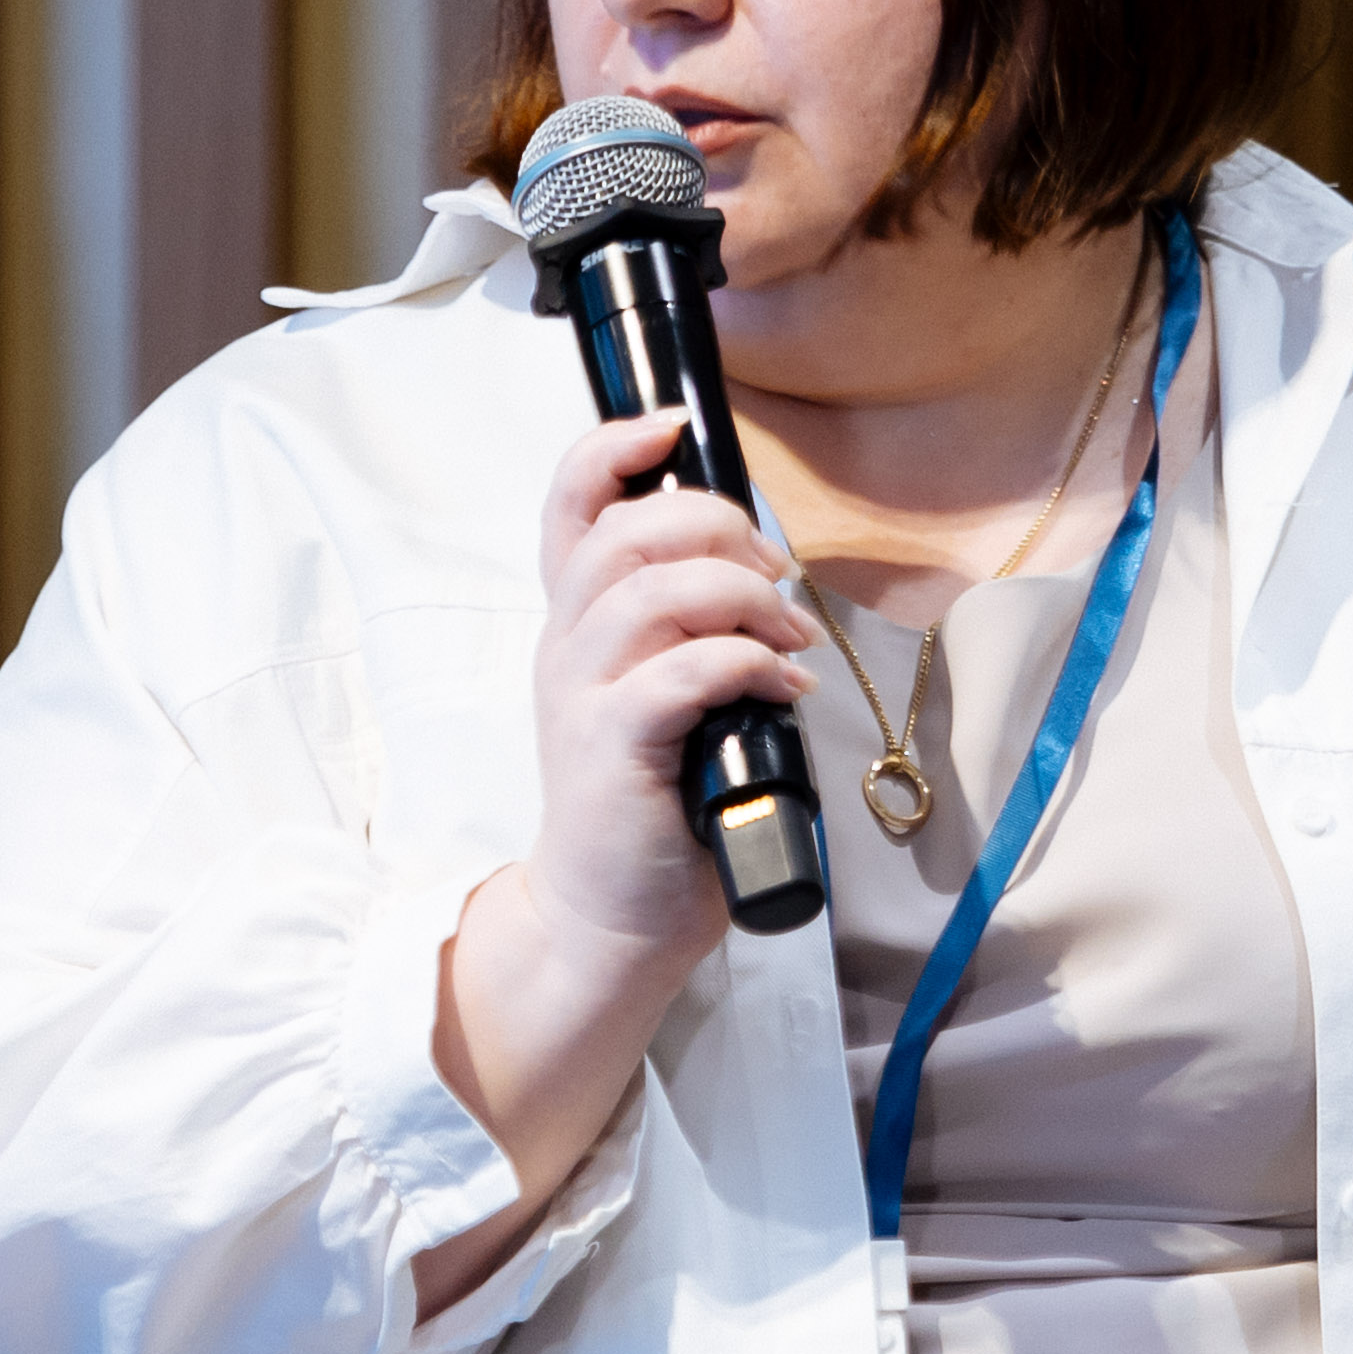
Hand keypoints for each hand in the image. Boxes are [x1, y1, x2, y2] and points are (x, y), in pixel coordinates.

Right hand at [416, 412, 816, 1309]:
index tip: (671, 430)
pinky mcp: (612, 753)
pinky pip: (681, 673)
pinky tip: (784, 684)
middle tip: (774, 572)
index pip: (567, 505)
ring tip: (786, 629)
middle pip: (621, 534)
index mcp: (576, 627)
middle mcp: (566, 650)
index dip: (613, 448)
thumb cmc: (655, 810)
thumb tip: (771, 578)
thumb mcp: (668, 701)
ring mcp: (582, 700)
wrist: (611, 922)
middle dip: (713, 526)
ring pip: (649, 592)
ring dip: (737, 592)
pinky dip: (745, 661)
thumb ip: (694, 634)